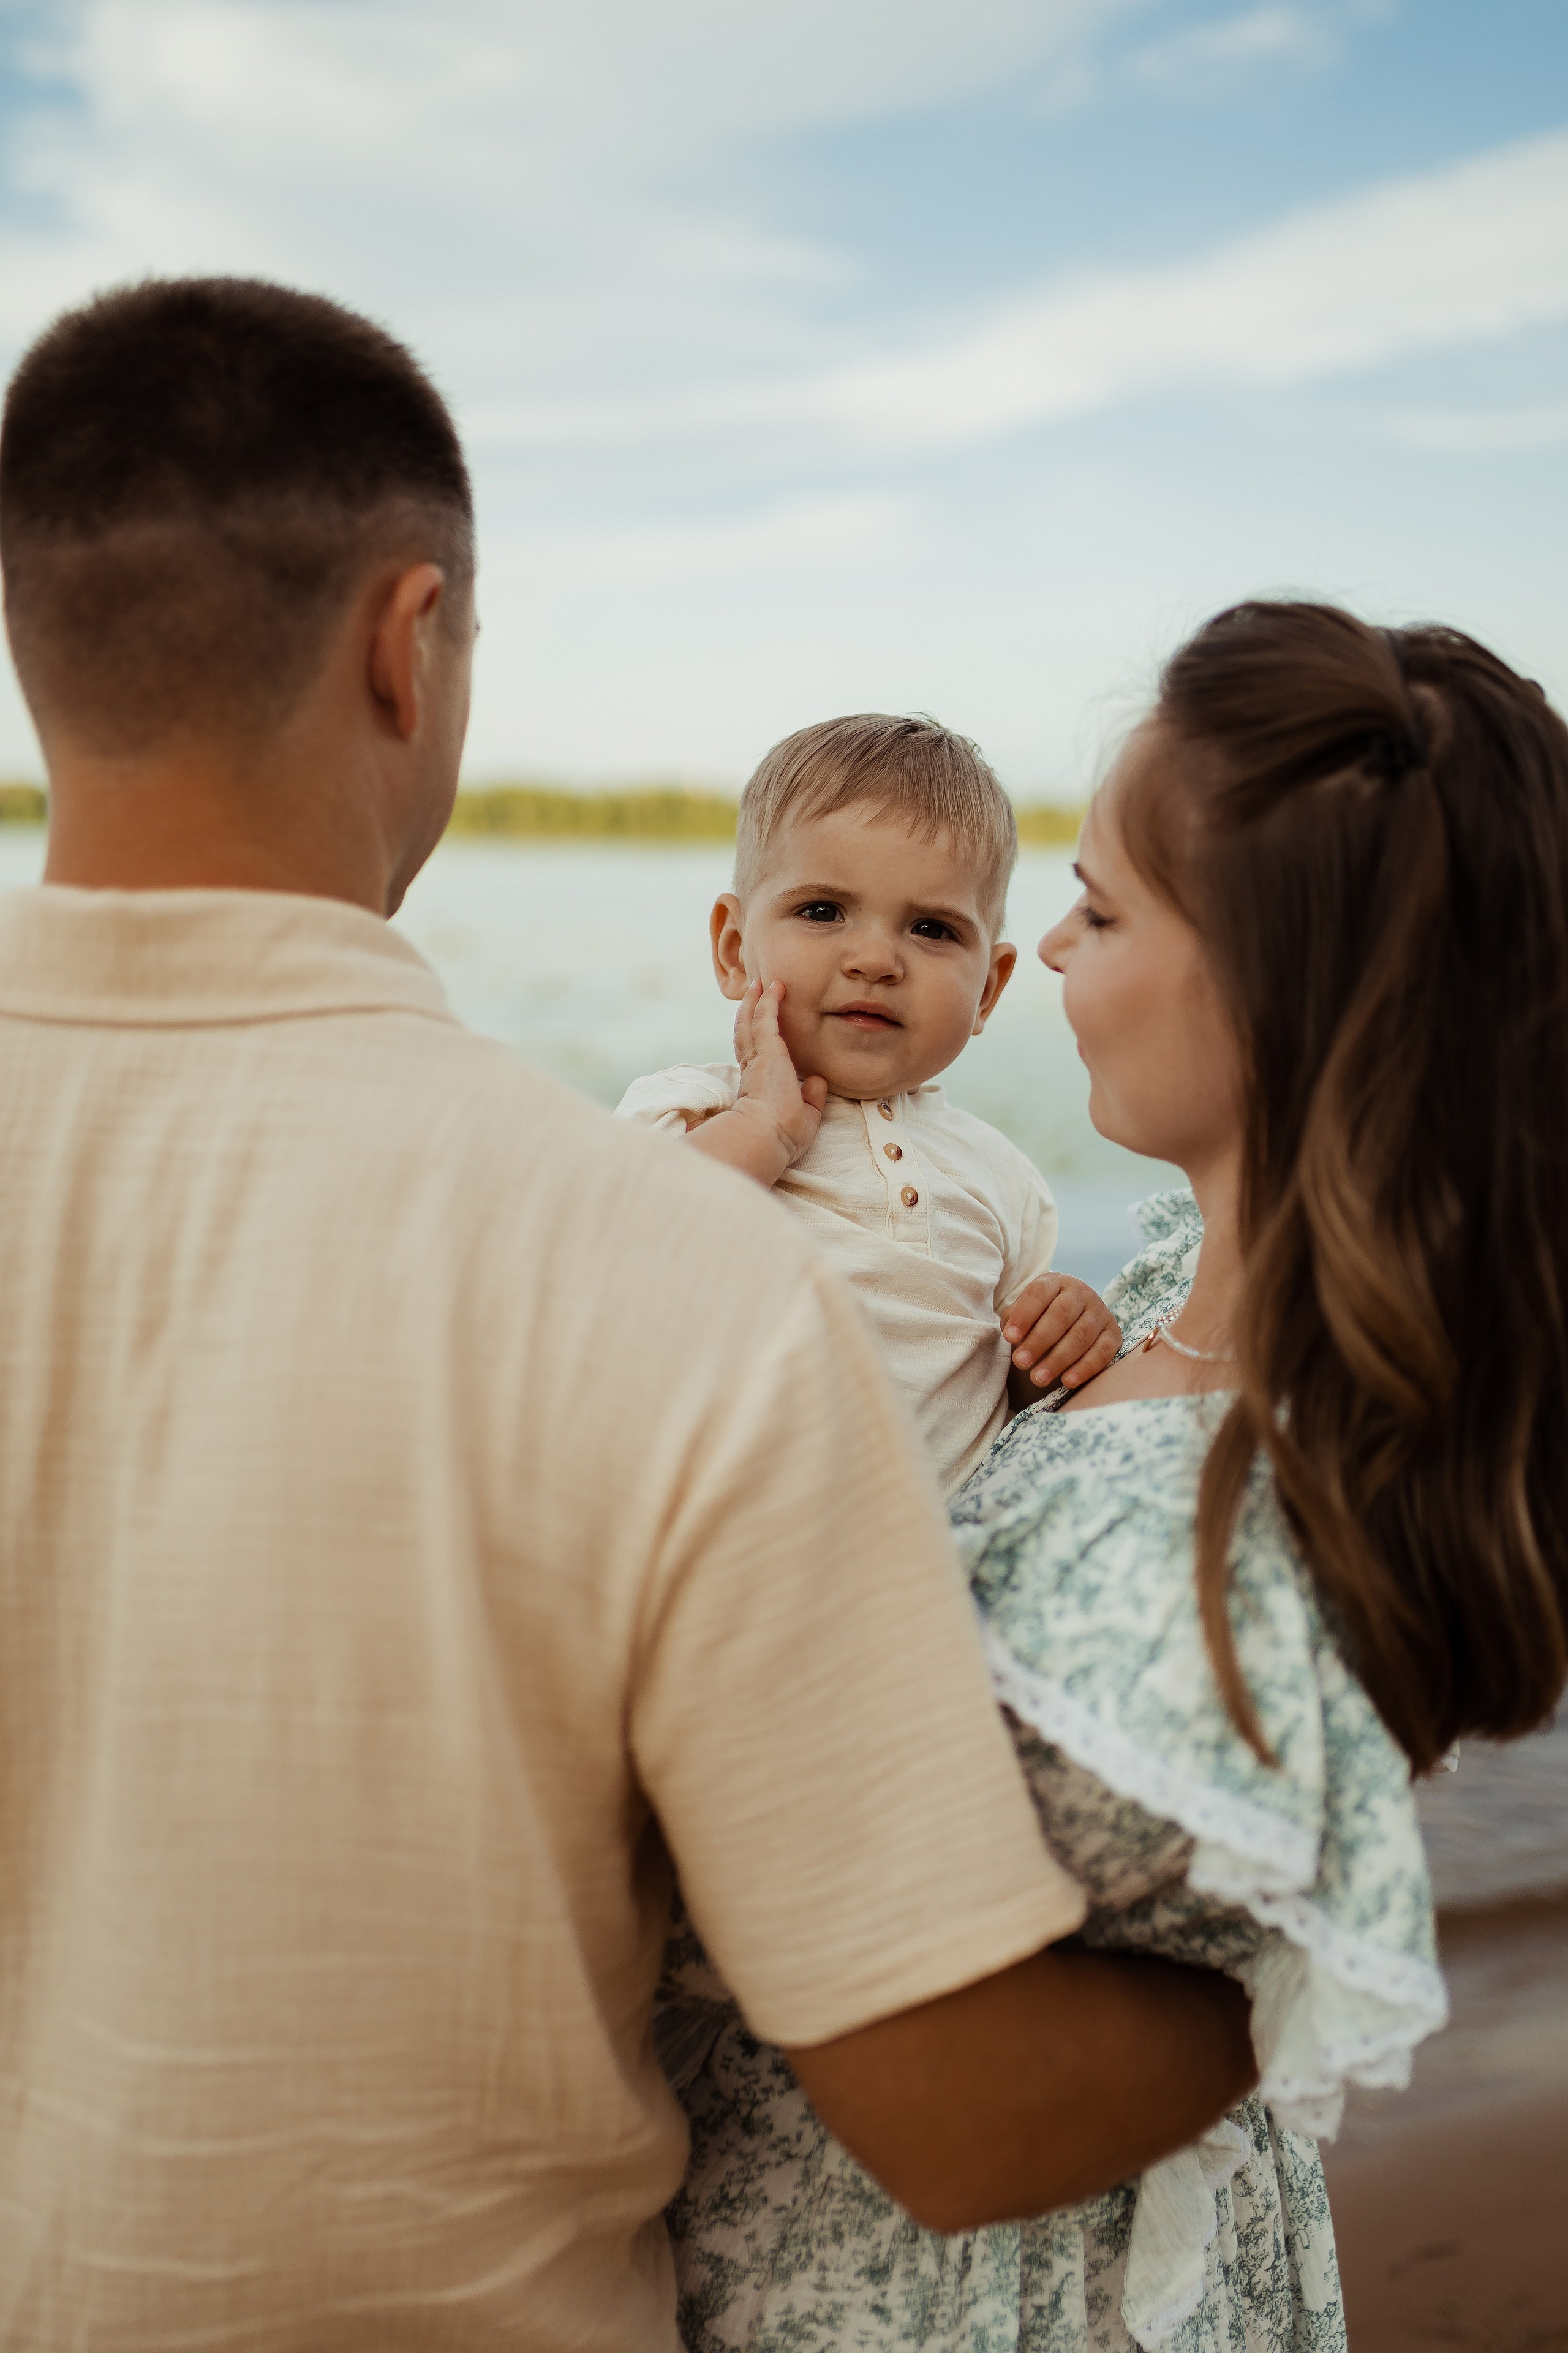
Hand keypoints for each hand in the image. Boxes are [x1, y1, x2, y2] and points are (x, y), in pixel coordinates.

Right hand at [686, 981, 827, 1186]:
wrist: (767, 1134)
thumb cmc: (783, 1133)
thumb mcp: (806, 1113)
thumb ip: (812, 1095)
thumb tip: (819, 1079)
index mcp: (758, 1083)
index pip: (753, 1055)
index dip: (754, 1038)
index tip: (759, 1026)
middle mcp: (752, 1067)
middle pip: (746, 1032)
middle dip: (749, 1011)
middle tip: (754, 993)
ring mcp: (756, 1056)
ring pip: (750, 1021)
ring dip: (755, 1000)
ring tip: (759, 984)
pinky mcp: (765, 1049)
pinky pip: (765, 1017)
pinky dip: (769, 1000)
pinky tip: (775, 987)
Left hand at [1002, 1273, 1120, 1392]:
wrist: (1075, 1317)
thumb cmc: (1042, 1315)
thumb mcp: (1027, 1311)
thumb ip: (1015, 1319)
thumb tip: (1012, 1333)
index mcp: (1056, 1282)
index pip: (1039, 1294)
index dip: (1024, 1315)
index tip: (1010, 1337)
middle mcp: (1081, 1293)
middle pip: (1061, 1315)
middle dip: (1039, 1341)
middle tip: (1020, 1362)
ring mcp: (1100, 1312)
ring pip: (1081, 1336)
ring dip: (1058, 1359)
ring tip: (1038, 1378)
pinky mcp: (1114, 1333)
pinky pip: (1102, 1352)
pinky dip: (1085, 1368)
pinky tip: (1067, 1381)